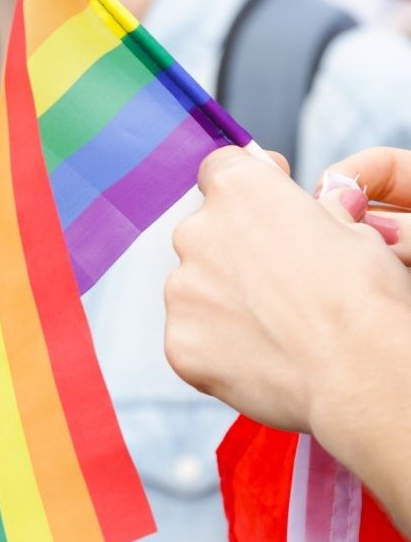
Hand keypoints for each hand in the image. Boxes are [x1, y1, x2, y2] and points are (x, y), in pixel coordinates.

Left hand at [165, 146, 410, 431]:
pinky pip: (193, 334)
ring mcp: (182, 289)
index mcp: (238, 189)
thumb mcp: (353, 231)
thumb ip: (318, 213)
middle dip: (233, 250)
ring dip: (223, 298)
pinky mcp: (178, 341)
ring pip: (195, 286)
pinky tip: (257, 354)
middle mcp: (197, 231)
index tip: (266, 206)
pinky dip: (217, 343)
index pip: (221, 169)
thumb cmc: (362, 297)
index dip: (247, 187)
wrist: (357, 371)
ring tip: (273, 326)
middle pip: (205, 231)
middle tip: (278, 281)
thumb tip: (323, 209)